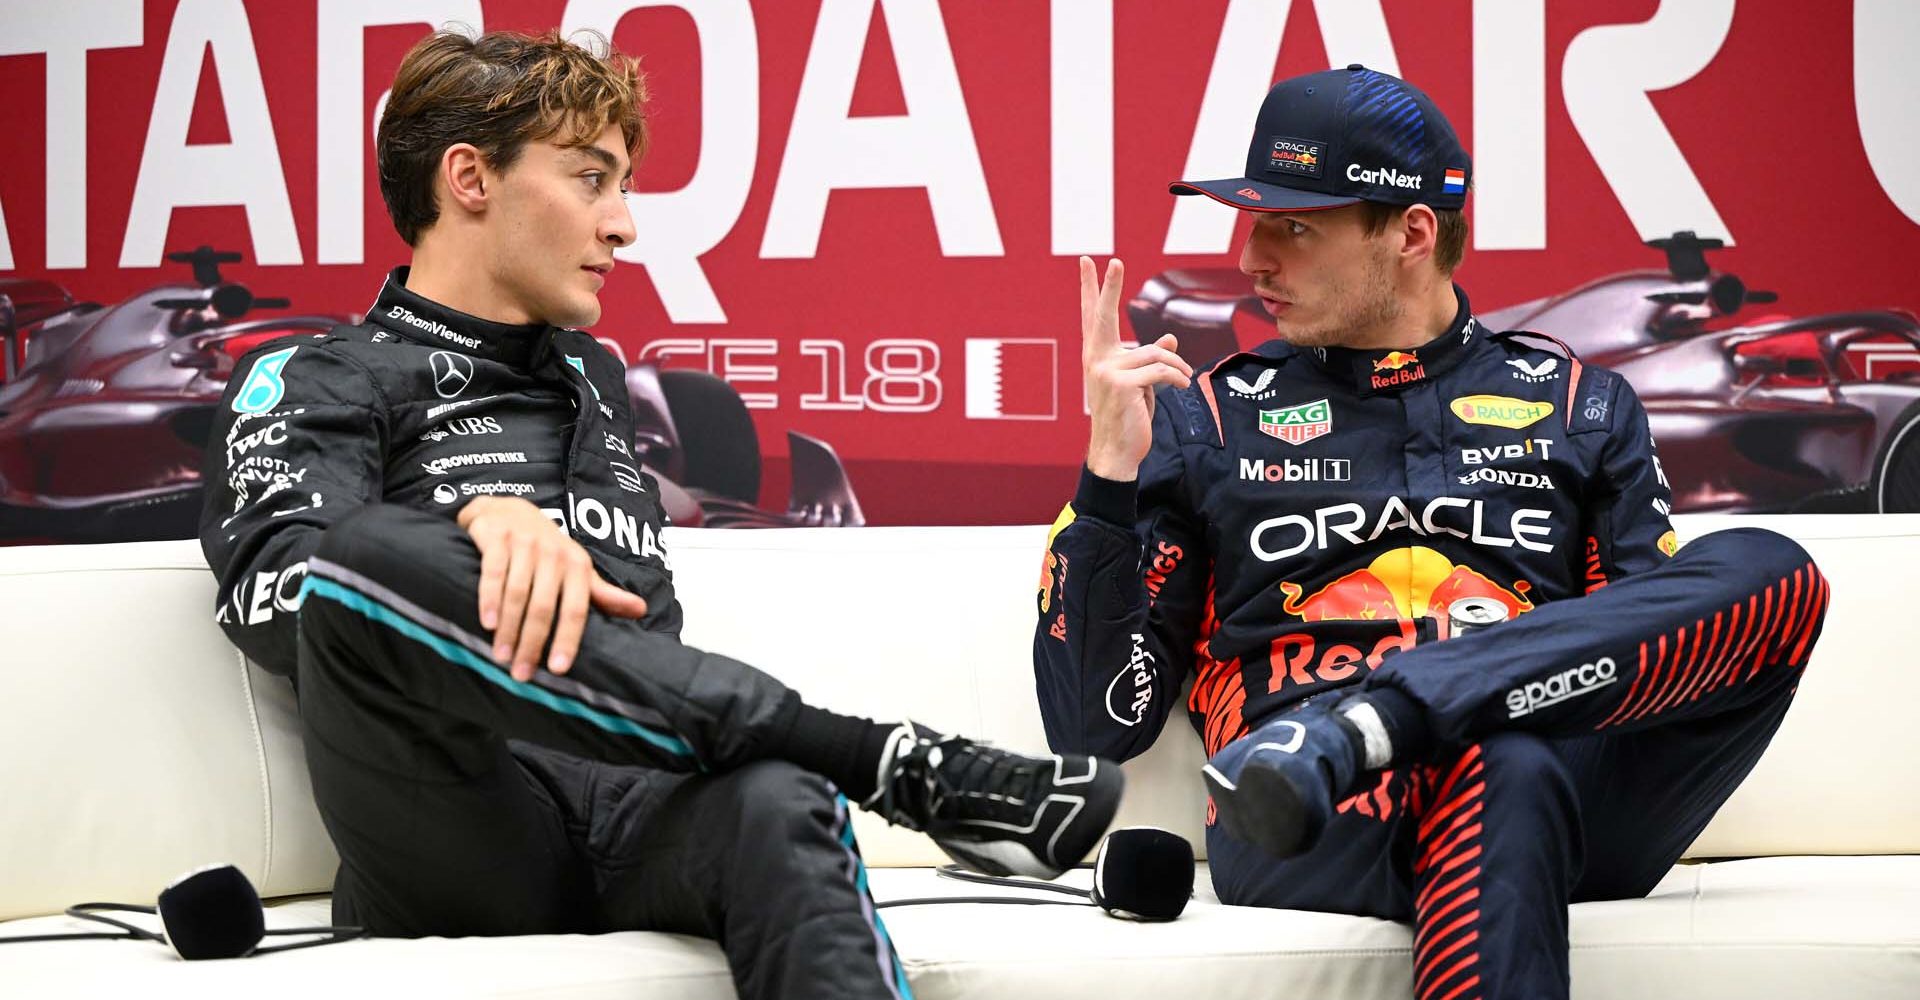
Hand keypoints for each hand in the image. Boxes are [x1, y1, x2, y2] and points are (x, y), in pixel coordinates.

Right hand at [457, 497, 649, 681]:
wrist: (508, 508)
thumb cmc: (546, 547)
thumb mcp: (577, 568)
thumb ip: (603, 593)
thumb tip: (641, 610)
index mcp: (577, 565)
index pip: (576, 609)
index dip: (568, 640)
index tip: (558, 670)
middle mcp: (553, 553)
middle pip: (544, 606)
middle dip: (532, 643)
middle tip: (520, 673)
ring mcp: (524, 543)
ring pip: (517, 593)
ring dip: (509, 628)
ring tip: (501, 657)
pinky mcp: (497, 537)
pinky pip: (493, 573)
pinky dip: (489, 599)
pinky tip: (487, 623)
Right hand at [1080, 256, 1192, 480]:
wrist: (1117, 452)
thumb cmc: (1127, 418)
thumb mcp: (1140, 385)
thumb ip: (1150, 361)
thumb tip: (1170, 340)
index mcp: (1097, 356)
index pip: (1093, 316)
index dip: (1092, 289)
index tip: (1088, 262)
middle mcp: (1096, 360)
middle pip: (1103, 315)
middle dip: (1108, 286)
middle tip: (1113, 260)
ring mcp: (1106, 371)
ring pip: (1154, 353)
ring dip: (1176, 368)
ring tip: (1184, 380)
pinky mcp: (1122, 384)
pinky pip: (1160, 370)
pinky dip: (1177, 378)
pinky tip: (1181, 387)